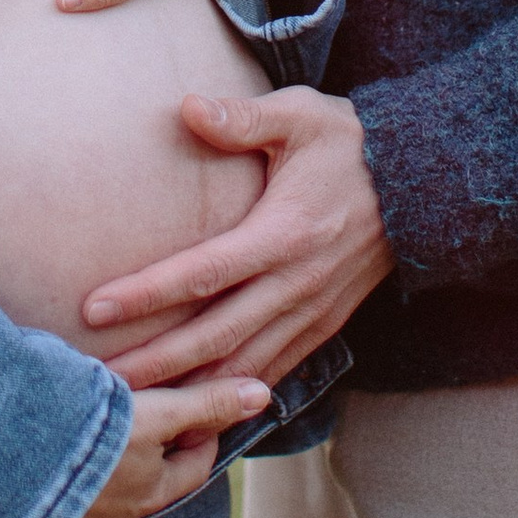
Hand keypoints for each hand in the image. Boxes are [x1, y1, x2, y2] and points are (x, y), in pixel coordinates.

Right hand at [51, 373, 270, 517]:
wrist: (11, 459)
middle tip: (141, 482)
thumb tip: (265, 396)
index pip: (192, 468)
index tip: (197, 419)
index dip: (200, 441)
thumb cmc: (89, 426)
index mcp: (149, 485)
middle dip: (146, 508)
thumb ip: (205, 403)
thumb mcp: (153, 408)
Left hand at [82, 90, 392, 389]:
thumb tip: (186, 107)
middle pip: (215, 336)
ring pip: (243, 367)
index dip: (147, 293)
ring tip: (137, 407)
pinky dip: (234, 395)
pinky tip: (199, 411)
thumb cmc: (350, 143)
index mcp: (284, 233)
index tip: (95, 307)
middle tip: (100, 381)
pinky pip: (273, 372)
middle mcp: (297, 284)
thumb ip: (243, 116)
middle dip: (155, 364)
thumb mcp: (301, 115)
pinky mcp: (323, 327)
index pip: (204, 271)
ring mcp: (312, 312)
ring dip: (190, 391)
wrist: (423, 183)